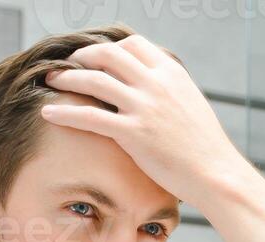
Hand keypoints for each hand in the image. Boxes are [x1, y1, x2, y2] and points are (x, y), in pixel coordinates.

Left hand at [40, 35, 247, 206]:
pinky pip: (90, 117)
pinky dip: (65, 112)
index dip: (111, 48)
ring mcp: (145, 107)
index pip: (134, 44)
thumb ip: (169, 90)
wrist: (216, 174)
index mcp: (172, 74)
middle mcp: (156, 84)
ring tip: (51, 81)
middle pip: (109, 54)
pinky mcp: (134, 133)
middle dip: (83, 56)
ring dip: (67, 78)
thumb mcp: (191, 105)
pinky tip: (48, 113)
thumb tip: (152, 88)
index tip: (97, 58)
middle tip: (68, 65)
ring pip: (94, 80)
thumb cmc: (205, 147)